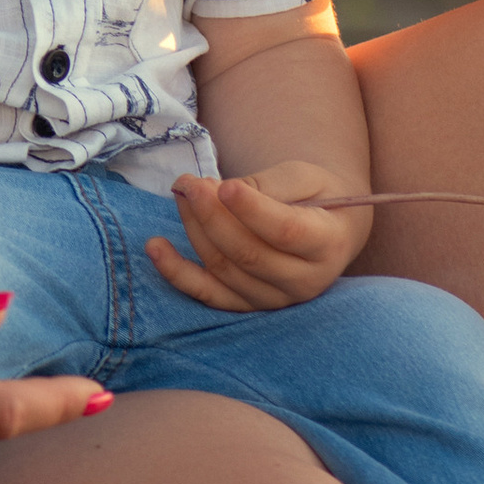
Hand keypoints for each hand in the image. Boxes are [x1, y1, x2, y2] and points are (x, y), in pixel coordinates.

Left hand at [148, 163, 367, 313]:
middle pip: (249, 254)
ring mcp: (274, 300)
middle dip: (212, 216)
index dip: (252, 210)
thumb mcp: (305, 177)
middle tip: (190, 183)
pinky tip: (155, 247)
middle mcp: (304, 282)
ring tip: (182, 194)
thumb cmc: (317, 195)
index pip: (286, 232)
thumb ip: (269, 184)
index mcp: (327, 244)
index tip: (224, 185)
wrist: (328, 228)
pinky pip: (208, 295)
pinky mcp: (247, 305)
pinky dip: (177, 273)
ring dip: (195, 230)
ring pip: (224, 269)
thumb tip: (220, 192)